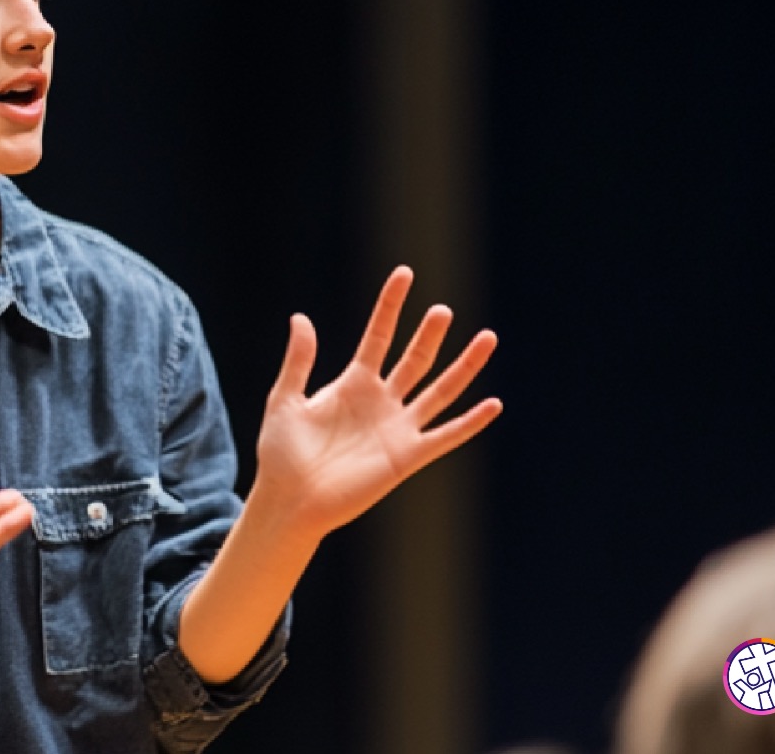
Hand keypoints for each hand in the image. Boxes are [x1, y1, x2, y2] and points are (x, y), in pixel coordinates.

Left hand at [254, 266, 501, 542]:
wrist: (291, 500)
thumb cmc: (281, 454)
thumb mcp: (285, 400)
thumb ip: (299, 362)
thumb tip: (301, 318)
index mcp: (352, 384)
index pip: (378, 336)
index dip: (390, 306)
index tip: (404, 274)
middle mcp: (381, 401)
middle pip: (414, 359)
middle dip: (428, 334)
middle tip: (442, 309)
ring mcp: (398, 428)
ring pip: (439, 390)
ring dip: (463, 366)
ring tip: (486, 338)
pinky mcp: (408, 456)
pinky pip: (445, 435)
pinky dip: (470, 422)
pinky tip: (493, 404)